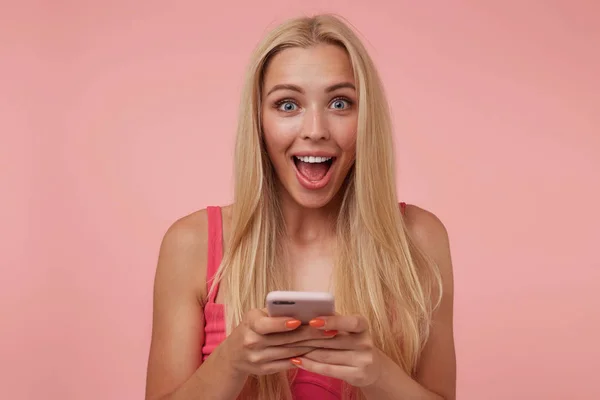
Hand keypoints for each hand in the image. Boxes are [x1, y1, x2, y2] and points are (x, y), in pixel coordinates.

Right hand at [222, 308, 336, 376]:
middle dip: (309, 333)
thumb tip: (304, 309)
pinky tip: (315, 351)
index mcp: (250, 323)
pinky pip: (288, 364)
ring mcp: (257, 358)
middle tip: (328, 328)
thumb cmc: (251, 327)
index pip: (265, 324)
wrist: (233, 354)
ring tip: (327, 338)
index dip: (282, 323)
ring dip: (311, 345)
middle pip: (284, 339)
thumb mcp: (257, 315)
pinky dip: (303, 357)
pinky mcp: (264, 370)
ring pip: (290, 352)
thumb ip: (275, 313)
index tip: (298, 320)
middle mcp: (252, 342)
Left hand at [286, 314, 382, 387]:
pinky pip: (328, 369)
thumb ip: (333, 319)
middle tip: (288, 334)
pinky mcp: (358, 375)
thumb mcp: (348, 329)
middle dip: (308, 337)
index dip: (332, 321)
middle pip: (332, 340)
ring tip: (288, 347)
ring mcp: (363, 360)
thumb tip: (307, 310)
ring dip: (305, 351)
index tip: (312, 320)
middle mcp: (366, 342)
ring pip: (327, 355)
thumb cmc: (352, 342)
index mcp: (363, 326)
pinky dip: (310, 365)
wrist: (372, 368)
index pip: (351, 322)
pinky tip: (297, 361)